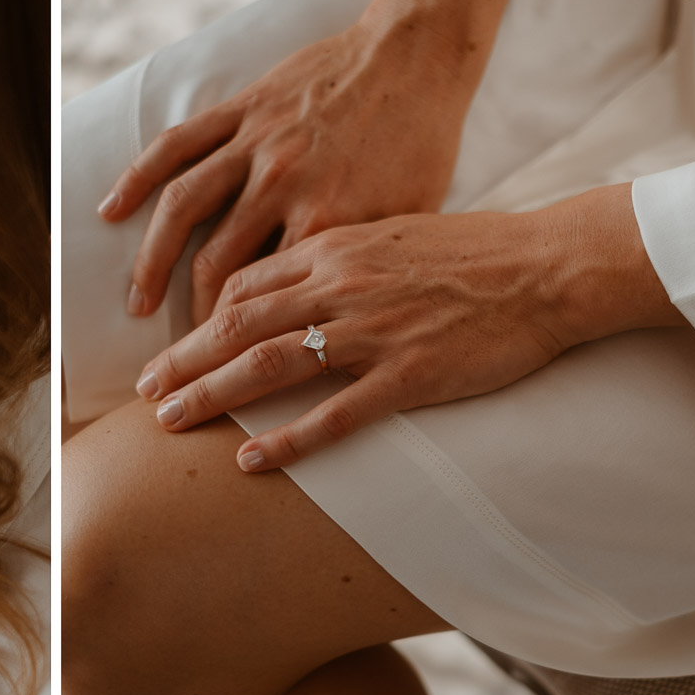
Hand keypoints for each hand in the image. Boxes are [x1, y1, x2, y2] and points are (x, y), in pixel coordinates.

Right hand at [102, 0, 515, 326]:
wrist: (417, 55)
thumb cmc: (421, 143)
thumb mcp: (406, 219)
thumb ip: (355, 267)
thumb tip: (328, 322)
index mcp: (329, 217)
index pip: (269, 297)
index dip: (241, 343)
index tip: (227, 371)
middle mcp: (284, 183)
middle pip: (216, 264)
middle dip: (193, 317)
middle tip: (183, 352)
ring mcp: (256, 142)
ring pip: (183, 208)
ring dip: (153, 262)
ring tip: (137, 303)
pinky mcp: (241, 109)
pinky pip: (177, 145)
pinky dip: (138, 177)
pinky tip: (111, 210)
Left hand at [133, 184, 685, 470]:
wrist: (551, 264)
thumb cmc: (478, 251)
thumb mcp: (395, 235)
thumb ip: (341, 259)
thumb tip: (299, 283)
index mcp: (336, 248)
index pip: (245, 282)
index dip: (201, 317)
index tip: (177, 345)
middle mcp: (342, 285)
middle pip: (238, 322)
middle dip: (184, 358)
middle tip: (143, 390)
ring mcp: (374, 331)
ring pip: (269, 363)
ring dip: (212, 392)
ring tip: (171, 420)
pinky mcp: (410, 375)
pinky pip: (334, 413)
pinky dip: (287, 438)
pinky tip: (250, 460)